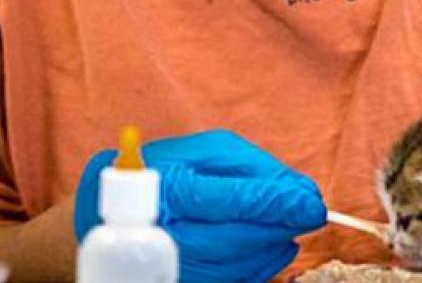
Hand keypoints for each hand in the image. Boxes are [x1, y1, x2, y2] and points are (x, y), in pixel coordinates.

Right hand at [75, 129, 325, 282]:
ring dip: (274, 248)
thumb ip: (251, 167)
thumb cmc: (161, 174)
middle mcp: (166, 231)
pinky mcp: (182, 282)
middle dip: (282, 227)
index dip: (279, 204)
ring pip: (239, 266)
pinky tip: (272, 248)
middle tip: (310, 214)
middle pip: (240, 239)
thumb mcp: (203, 152)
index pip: (235, 201)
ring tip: (288, 228)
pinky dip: (259, 266)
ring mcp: (170, 264)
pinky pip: (231, 281)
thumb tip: (298, 190)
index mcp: (169, 188)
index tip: (314, 204)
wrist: (107, 218)